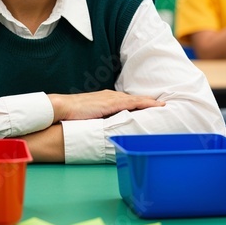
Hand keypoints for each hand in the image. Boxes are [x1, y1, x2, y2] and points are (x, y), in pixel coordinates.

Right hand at [47, 90, 164, 122]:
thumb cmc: (72, 114)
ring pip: (136, 100)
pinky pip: (133, 102)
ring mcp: (112, 98)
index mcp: (105, 99)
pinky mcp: (112, 103)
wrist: (62, 107)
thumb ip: (98, 120)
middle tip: (162, 106)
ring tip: (163, 106)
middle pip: (134, 99)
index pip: (126, 101)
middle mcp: (111, 96)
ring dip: (150, 102)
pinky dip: (145, 103)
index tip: (150, 106)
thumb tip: (104, 129)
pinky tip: (155, 105)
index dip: (139, 103)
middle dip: (148, 102)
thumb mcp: (88, 116)